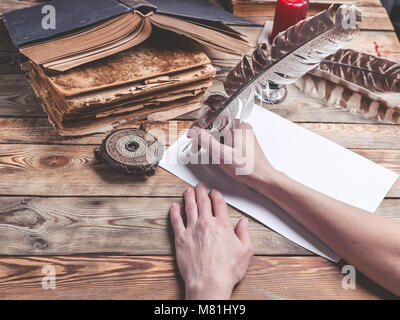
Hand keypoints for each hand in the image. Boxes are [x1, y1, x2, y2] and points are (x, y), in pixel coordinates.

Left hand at [169, 184, 253, 299]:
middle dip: (201, 191)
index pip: (219, 204)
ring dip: (188, 197)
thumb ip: (244, 233)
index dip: (216, 195)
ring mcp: (192, 230)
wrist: (209, 283)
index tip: (214, 191)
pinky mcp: (180, 238)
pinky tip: (174, 206)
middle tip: (199, 186)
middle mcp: (206, 223)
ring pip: (189, 207)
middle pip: (203, 202)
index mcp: (222, 225)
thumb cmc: (227, 270)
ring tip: (188, 190)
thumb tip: (243, 221)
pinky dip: (174, 211)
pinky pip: (176, 220)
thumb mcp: (246, 251)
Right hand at [187, 120, 276, 187]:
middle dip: (205, 136)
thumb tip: (195, 132)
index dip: (199, 127)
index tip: (191, 135)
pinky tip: (218, 155)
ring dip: (212, 142)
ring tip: (208, 153)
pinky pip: (227, 139)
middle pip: (216, 127)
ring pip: (221, 134)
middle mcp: (241, 127)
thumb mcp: (223, 155)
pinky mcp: (243, 142)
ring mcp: (243, 135)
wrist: (263, 178)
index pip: (214, 120)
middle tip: (196, 147)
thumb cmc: (248, 168)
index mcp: (238, 126)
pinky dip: (219, 146)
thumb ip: (207, 141)